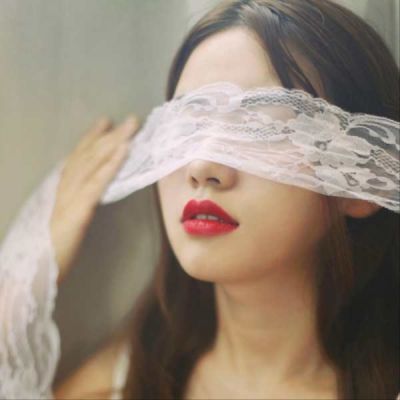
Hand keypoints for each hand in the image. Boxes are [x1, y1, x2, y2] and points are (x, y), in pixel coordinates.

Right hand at [50, 115, 140, 284]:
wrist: (32, 274)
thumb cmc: (49, 251)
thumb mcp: (63, 221)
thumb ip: (73, 205)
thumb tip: (88, 193)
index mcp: (60, 190)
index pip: (77, 158)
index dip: (91, 139)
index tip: (105, 122)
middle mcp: (64, 188)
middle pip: (88, 155)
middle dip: (109, 135)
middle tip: (130, 119)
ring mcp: (69, 198)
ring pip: (93, 163)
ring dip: (114, 143)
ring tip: (131, 127)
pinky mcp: (77, 212)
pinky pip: (96, 184)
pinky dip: (110, 165)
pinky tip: (124, 151)